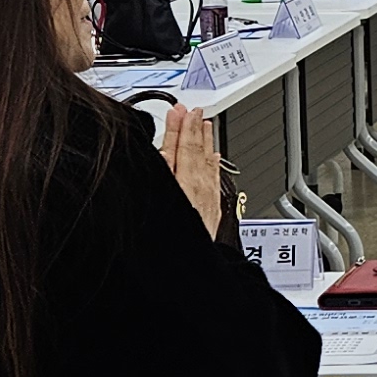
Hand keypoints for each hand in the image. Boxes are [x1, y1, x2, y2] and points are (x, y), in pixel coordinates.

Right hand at [160, 103, 228, 238]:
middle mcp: (198, 188)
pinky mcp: (213, 209)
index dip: (178, 128)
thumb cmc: (175, 239)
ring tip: (205, 125)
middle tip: (191, 110)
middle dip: (193, 129)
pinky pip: (214, 178)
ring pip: (208, 162)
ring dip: (205, 142)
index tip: (177, 111)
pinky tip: (214, 157)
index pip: (180, 147)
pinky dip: (213, 164)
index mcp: (183, 183)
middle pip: (196, 151)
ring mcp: (208, 198)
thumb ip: (163, 172)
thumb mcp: (161, 200)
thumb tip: (165, 150)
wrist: (192, 266)